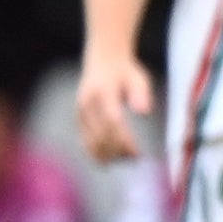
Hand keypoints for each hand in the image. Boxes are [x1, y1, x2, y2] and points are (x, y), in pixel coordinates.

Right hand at [75, 47, 153, 162]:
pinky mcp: (78, 117)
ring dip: (106, 154)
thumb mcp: (138, 78)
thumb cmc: (126, 71)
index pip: (113, 122)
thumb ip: (141, 93)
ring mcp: (80, 110)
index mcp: (103, 92)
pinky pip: (84, 139)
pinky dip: (95, 152)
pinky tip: (108, 161)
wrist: (104, 60)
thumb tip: (145, 112)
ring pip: (90, 140)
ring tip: (124, 161)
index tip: (137, 153)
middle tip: (135, 160)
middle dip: (117, 151)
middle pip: (100, 134)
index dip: (123, 140)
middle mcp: (88, 103)